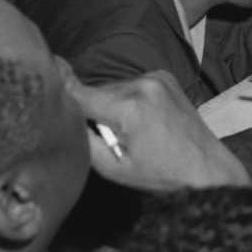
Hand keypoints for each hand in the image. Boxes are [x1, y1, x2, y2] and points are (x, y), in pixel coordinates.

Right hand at [70, 69, 250, 190]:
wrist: (207, 167)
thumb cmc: (161, 175)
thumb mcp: (113, 168)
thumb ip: (83, 139)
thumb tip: (61, 115)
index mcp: (128, 107)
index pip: (76, 91)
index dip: (59, 94)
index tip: (44, 93)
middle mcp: (142, 84)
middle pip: (95, 92)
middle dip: (93, 111)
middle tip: (110, 138)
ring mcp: (156, 77)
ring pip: (112, 88)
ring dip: (112, 105)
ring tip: (131, 131)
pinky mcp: (163, 76)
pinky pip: (130, 85)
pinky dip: (128, 99)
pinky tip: (143, 120)